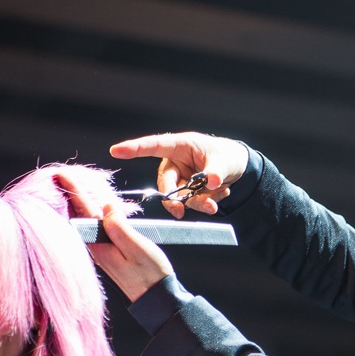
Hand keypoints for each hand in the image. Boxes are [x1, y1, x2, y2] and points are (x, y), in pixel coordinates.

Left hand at [56, 178, 174, 303]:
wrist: (155, 296)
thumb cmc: (149, 273)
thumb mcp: (137, 246)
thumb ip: (118, 225)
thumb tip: (106, 205)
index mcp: (99, 244)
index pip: (83, 211)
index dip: (73, 189)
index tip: (61, 173)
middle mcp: (95, 247)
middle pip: (79, 215)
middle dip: (71, 194)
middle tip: (63, 174)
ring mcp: (100, 250)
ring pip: (86, 221)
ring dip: (79, 203)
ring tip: (73, 185)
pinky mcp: (108, 252)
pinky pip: (94, 227)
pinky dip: (90, 213)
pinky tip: (91, 207)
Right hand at [110, 132, 247, 218]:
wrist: (238, 169)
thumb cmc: (227, 155)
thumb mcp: (224, 160)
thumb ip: (216, 171)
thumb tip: (210, 180)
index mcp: (180, 146)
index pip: (154, 145)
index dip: (135, 148)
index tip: (116, 150)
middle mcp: (176, 163)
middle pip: (165, 183)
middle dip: (174, 197)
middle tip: (181, 209)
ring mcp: (181, 179)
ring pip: (179, 197)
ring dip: (196, 203)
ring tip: (214, 203)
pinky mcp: (188, 192)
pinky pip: (191, 202)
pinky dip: (206, 202)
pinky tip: (220, 194)